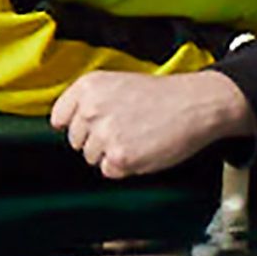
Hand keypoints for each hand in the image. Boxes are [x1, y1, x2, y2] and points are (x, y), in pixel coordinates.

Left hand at [49, 69, 252, 178]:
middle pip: (76, 141)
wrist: (197, 104)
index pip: (59, 118)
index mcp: (89, 86)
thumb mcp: (118, 84)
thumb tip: (70, 126)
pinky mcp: (119, 157)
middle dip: (97, 140)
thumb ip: (90, 102)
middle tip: (127, 129)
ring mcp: (104, 134)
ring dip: (112, 154)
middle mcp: (91, 109)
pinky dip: (126, 166)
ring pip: (92, 158)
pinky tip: (143, 149)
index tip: (94, 125)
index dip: (78, 125)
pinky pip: (110, 171)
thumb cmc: (164, 96)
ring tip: (138, 137)